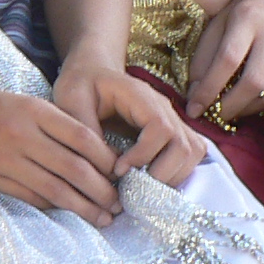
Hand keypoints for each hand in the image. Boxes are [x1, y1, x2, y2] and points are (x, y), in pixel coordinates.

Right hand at [0, 78, 122, 223]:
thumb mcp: (25, 102)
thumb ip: (56, 124)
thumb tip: (96, 155)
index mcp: (34, 109)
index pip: (82, 137)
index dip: (106, 158)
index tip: (121, 172)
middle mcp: (21, 134)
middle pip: (73, 168)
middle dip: (102, 189)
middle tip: (120, 203)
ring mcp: (5, 159)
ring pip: (55, 190)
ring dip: (84, 207)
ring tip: (103, 218)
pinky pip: (30, 198)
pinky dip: (54, 207)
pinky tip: (70, 213)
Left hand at [54, 60, 205, 187]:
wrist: (91, 75)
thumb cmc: (80, 86)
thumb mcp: (71, 100)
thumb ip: (86, 131)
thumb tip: (106, 168)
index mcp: (140, 95)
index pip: (160, 127)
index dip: (143, 154)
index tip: (118, 170)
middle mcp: (163, 108)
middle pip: (184, 145)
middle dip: (160, 174)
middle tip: (131, 188)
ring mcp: (172, 120)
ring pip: (192, 153)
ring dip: (171, 178)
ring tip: (140, 188)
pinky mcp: (172, 133)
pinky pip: (189, 156)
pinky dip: (176, 174)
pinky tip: (149, 182)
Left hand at [185, 0, 263, 123]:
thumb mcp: (221, 13)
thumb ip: (206, 48)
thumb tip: (194, 88)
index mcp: (248, 16)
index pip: (226, 61)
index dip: (207, 90)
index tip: (192, 108)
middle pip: (252, 82)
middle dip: (228, 108)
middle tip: (211, 117)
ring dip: (245, 108)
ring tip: (227, 110)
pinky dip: (262, 99)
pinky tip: (247, 100)